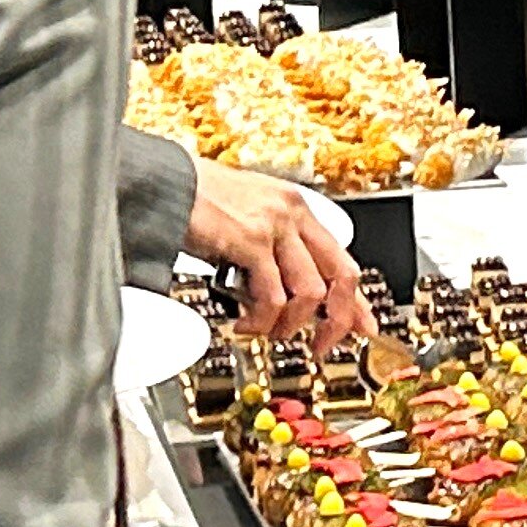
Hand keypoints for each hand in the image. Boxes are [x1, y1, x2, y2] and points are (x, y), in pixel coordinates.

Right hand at [184, 156, 366, 351]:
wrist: (164, 182)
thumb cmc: (197, 201)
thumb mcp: (249, 218)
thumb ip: (274, 248)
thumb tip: (286, 292)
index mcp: (296, 208)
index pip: (342, 259)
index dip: (355, 300)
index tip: (362, 326)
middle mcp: (292, 214)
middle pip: (340, 277)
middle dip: (337, 320)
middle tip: (320, 344)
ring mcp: (273, 226)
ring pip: (309, 293)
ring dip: (289, 324)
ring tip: (265, 331)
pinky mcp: (249, 241)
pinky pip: (271, 296)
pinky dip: (261, 320)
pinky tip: (244, 323)